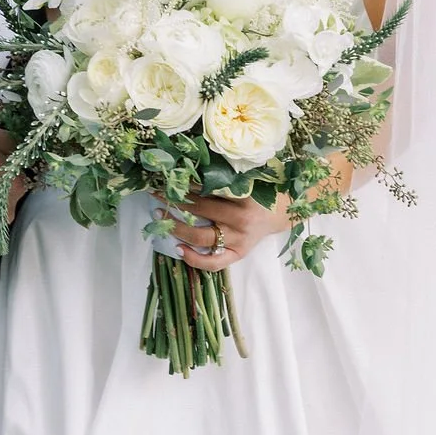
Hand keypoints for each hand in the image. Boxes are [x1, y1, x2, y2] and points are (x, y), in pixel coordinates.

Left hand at [160, 191, 290, 272]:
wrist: (278, 214)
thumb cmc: (256, 194)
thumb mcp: (244, 181)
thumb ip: (222, 179)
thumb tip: (188, 171)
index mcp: (243, 196)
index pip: (208, 190)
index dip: (185, 185)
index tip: (167, 179)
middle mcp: (240, 219)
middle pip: (201, 210)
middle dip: (176, 202)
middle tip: (157, 194)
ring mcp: (239, 239)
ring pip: (201, 236)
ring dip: (177, 227)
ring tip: (160, 218)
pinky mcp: (238, 254)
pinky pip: (214, 263)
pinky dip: (194, 259)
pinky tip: (178, 249)